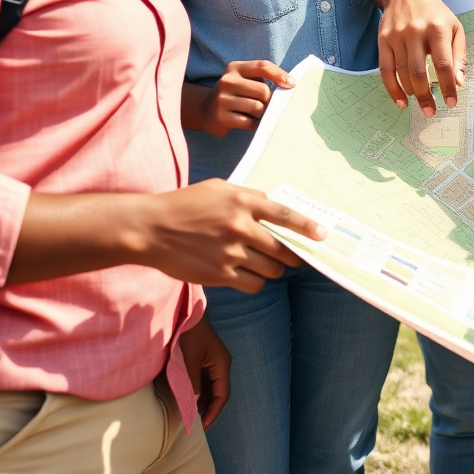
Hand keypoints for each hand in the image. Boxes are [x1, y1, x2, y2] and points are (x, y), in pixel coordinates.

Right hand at [138, 179, 326, 292]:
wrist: (150, 228)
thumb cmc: (185, 204)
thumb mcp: (217, 188)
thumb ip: (247, 196)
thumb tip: (272, 205)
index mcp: (241, 202)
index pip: (284, 215)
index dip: (307, 226)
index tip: (323, 235)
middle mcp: (239, 227)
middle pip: (281, 248)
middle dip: (292, 256)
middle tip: (296, 258)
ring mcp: (230, 253)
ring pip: (270, 269)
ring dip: (274, 269)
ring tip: (268, 264)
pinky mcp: (220, 274)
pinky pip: (253, 284)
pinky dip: (256, 281)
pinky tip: (249, 274)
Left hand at [178, 312, 230, 429]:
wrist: (185, 312)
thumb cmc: (188, 333)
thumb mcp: (189, 360)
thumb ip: (192, 383)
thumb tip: (193, 405)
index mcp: (222, 364)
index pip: (222, 395)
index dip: (213, 413)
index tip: (201, 427)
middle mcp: (220, 364)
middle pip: (218, 393)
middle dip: (208, 410)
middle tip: (194, 426)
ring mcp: (212, 362)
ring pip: (211, 388)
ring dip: (202, 402)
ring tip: (190, 417)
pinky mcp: (204, 360)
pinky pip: (204, 381)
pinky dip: (197, 393)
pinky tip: (187, 400)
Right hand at [194, 61, 293, 136]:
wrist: (207, 111)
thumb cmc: (237, 94)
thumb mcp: (246, 80)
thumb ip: (265, 79)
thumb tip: (290, 86)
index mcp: (235, 68)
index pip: (263, 66)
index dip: (280, 75)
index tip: (292, 84)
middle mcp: (227, 81)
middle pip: (263, 90)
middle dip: (270, 100)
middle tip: (267, 106)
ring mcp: (222, 99)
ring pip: (258, 108)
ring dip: (263, 114)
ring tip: (258, 115)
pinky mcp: (221, 117)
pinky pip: (249, 122)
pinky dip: (256, 125)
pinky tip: (252, 123)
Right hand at [378, 0, 466, 116]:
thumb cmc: (435, 13)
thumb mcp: (454, 28)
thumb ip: (458, 55)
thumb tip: (459, 83)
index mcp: (438, 28)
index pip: (444, 64)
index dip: (448, 86)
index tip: (452, 102)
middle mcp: (415, 31)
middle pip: (419, 72)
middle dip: (426, 96)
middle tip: (432, 111)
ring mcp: (396, 36)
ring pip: (402, 73)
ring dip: (411, 93)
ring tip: (421, 104)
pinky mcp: (383, 40)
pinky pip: (385, 70)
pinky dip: (392, 89)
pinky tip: (401, 100)